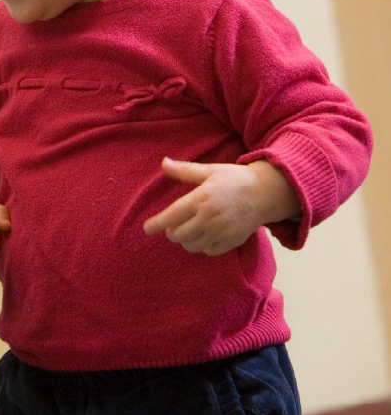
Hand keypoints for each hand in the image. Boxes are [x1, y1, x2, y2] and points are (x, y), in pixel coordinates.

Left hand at [143, 157, 300, 255]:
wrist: (267, 193)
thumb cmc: (235, 179)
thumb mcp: (210, 170)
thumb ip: (185, 170)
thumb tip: (163, 163)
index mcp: (202, 198)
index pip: (172, 216)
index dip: (157, 224)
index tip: (146, 229)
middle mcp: (210, 217)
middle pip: (179, 234)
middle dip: (172, 232)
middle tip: (173, 225)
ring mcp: (222, 231)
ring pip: (192, 245)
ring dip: (186, 240)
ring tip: (188, 230)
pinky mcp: (232, 240)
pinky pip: (209, 251)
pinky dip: (203, 246)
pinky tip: (204, 236)